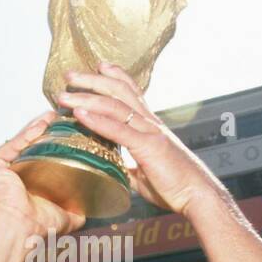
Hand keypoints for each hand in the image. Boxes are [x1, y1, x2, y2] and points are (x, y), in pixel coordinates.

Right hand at [0, 112, 85, 237]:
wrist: (21, 232)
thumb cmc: (40, 228)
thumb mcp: (68, 215)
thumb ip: (80, 206)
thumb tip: (98, 200)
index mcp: (23, 183)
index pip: (40, 156)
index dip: (55, 142)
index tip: (72, 130)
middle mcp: (9, 175)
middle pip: (30, 146)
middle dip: (47, 130)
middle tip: (65, 116)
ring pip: (21, 142)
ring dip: (38, 126)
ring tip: (56, 115)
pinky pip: (12, 145)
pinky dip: (27, 134)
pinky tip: (43, 123)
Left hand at [56, 64, 225, 216]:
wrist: (196, 195)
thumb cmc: (173, 185)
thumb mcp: (143, 171)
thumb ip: (127, 163)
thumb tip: (112, 165)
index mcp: (150, 126)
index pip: (132, 92)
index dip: (116, 75)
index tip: (99, 66)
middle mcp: (150, 122)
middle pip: (118, 91)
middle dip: (92, 80)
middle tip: (69, 74)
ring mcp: (150, 131)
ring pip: (115, 105)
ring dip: (86, 97)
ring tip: (64, 95)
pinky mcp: (148, 146)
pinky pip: (119, 129)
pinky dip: (97, 120)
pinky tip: (80, 114)